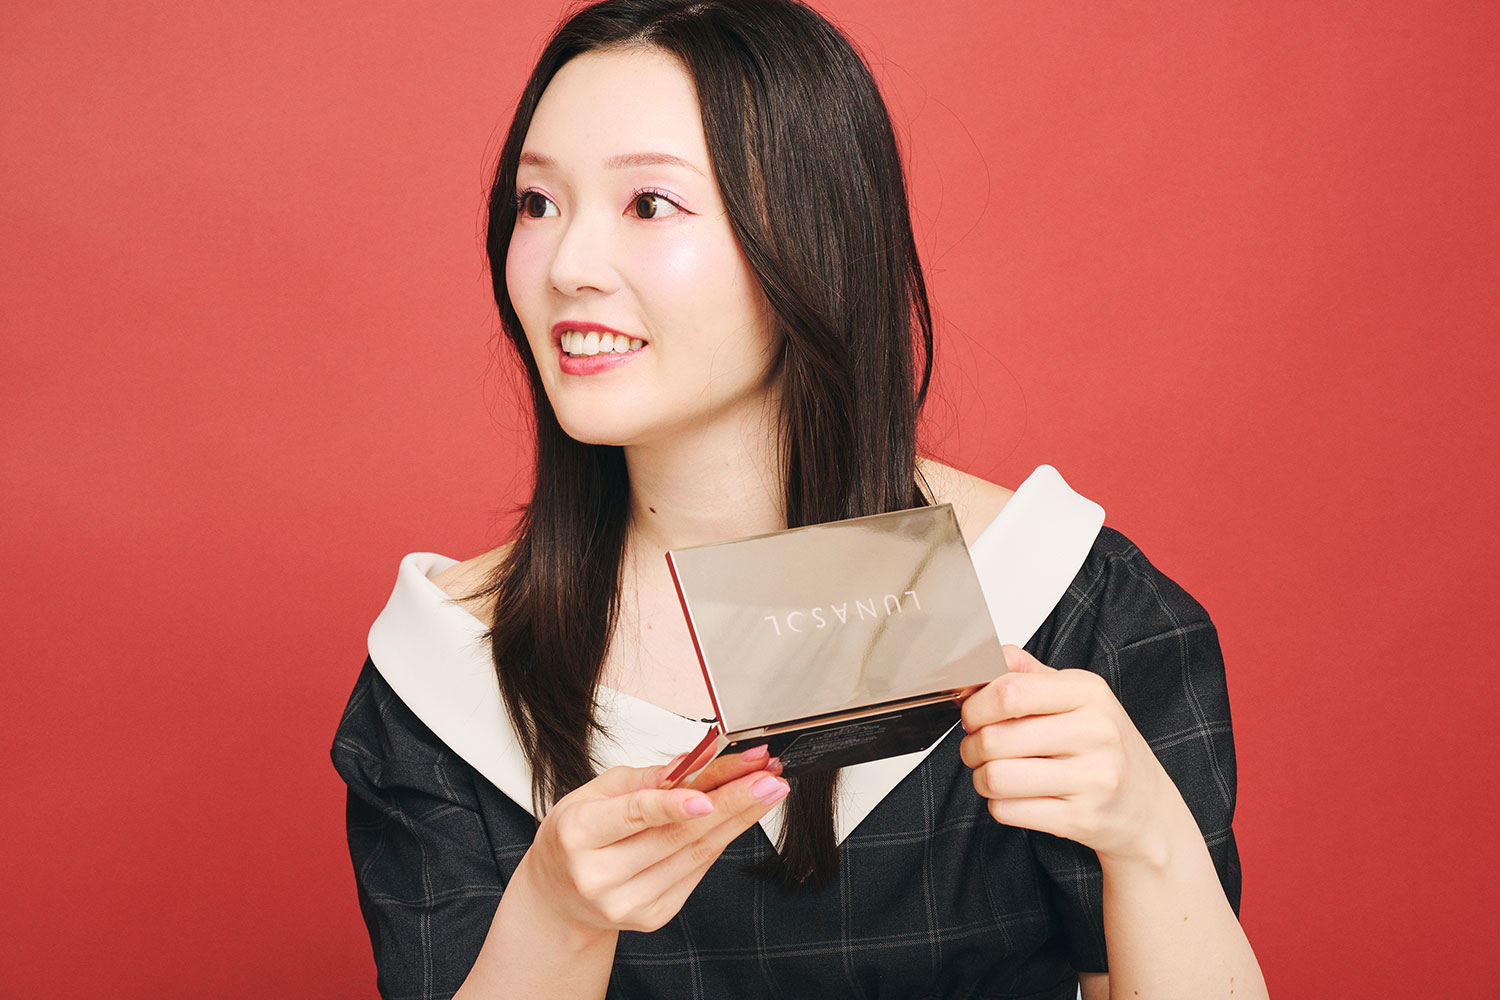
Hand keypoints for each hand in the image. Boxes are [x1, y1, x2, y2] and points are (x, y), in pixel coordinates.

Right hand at [520, 747, 788, 934]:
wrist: (558, 896)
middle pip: (677, 836)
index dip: (673, 805)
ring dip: (739, 818)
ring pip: (695, 854)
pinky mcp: (653, 916)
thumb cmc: (577, 835)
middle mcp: (600, 875)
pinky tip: (742, 816)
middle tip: (767, 776)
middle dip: (730, 802)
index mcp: (577, 834)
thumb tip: (696, 761)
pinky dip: (722, 840)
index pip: (633, 816)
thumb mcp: (595, 793)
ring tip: (768, 789)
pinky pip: (697, 871)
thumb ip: (647, 779)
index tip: (709, 795)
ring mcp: (628, 902)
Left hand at [958, 645, 1178, 865]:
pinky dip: (999, 804)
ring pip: (996, 777)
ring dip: (981, 778)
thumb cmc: (1104, 746)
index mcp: (1089, 693)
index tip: (973, 714)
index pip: (1009, 691)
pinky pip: (1009, 810)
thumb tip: (990, 655)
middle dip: (971, 746)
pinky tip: (1015, 797)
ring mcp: (1092, 778)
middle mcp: (1095, 733)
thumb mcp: (1078, 697)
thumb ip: (1031, 674)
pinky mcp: (1081, 818)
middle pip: (994, 738)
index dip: (976, 705)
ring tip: (992, 773)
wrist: (1146, 805)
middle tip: (977, 748)